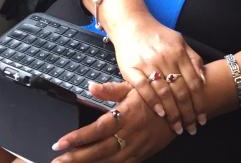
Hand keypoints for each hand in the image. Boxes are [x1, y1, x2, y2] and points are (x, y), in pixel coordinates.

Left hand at [51, 81, 176, 161]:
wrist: (183, 108)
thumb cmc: (157, 94)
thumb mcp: (135, 86)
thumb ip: (111, 89)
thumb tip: (91, 86)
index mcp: (126, 116)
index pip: (97, 130)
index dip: (78, 138)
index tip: (60, 143)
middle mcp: (130, 134)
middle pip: (99, 150)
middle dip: (76, 158)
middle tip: (57, 160)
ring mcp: (137, 147)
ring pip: (109, 161)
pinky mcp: (143, 154)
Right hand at [105, 13, 206, 134]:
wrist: (132, 24)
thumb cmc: (158, 36)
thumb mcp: (180, 41)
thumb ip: (193, 58)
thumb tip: (203, 79)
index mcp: (178, 52)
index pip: (193, 82)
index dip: (199, 103)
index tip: (203, 118)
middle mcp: (165, 58)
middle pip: (180, 91)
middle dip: (188, 113)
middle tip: (192, 128)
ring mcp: (148, 63)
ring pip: (164, 93)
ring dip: (173, 113)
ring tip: (178, 127)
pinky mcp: (131, 69)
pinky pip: (144, 89)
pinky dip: (153, 102)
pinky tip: (161, 113)